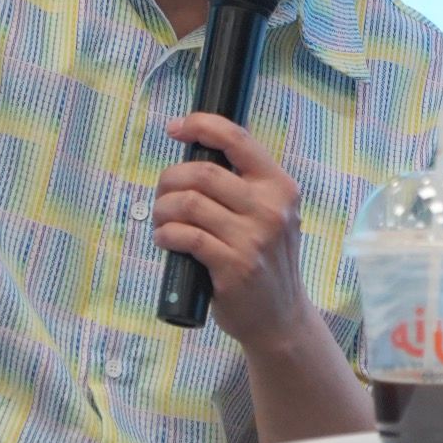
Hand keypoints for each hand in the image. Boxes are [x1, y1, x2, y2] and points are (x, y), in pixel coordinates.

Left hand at [153, 113, 313, 349]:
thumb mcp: (270, 214)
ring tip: (162, 219)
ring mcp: (253, 240)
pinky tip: (165, 238)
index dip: (201, 125)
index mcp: (279, 187)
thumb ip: (244, 185)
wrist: (281, 318)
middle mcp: (270, 209)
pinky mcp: (235, 267)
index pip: (238, 140)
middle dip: (170, 178)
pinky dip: (166, 234)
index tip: (175, 128)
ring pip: (189, 204)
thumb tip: (194, 150)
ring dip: (163, 208)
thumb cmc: (265, 260)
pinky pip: (187, 237)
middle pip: (203, 173)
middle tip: (162, 191)